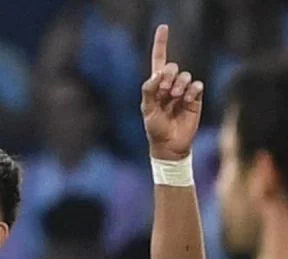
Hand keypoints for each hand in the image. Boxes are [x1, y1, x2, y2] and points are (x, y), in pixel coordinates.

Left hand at [140, 25, 203, 159]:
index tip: (164, 27)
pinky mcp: (195, 99)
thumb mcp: (147, 109)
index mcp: (156, 85)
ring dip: (180, 84)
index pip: (159, 61)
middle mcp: (170, 85)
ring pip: (186, 75)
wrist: (170, 144)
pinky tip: (187, 100)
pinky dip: (192, 90)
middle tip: (165, 92)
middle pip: (173, 67)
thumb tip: (156, 74)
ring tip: (176, 98)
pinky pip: (197, 85)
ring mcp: (183, 91)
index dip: (161, 43)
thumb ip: (149, 90)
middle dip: (168, 76)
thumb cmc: (155, 127)